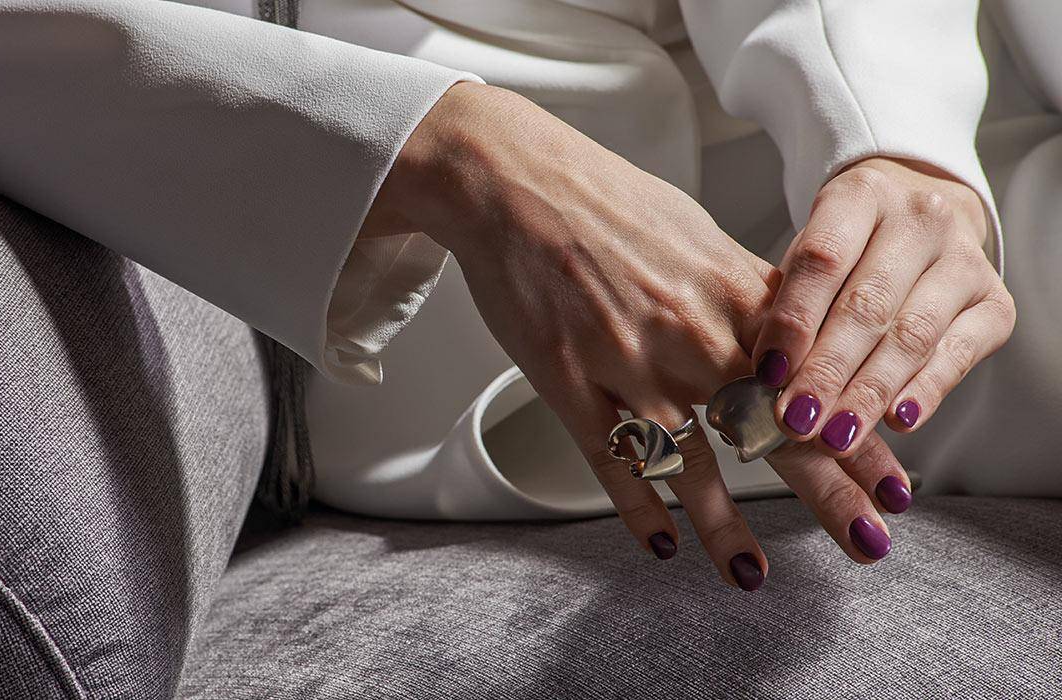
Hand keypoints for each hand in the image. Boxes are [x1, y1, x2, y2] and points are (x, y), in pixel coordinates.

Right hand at [365, 83, 907, 587]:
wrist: (513, 181)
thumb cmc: (603, 200)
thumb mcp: (696, 232)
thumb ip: (744, 291)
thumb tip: (787, 330)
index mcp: (728, 292)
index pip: (811, 380)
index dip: (857, 436)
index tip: (894, 483)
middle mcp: (688, 332)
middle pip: (768, 428)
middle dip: (826, 491)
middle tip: (868, 542)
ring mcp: (625, 361)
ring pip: (687, 460)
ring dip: (726, 525)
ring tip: (752, 576)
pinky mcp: (567, 380)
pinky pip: (610, 457)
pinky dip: (638, 506)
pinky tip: (662, 543)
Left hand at [752, 157, 1015, 464]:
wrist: (924, 217)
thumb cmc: (850, 244)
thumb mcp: (810, 251)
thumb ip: (790, 300)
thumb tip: (765, 376)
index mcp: (861, 194)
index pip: (822, 259)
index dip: (793, 321)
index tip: (768, 374)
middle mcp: (921, 219)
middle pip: (868, 305)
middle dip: (828, 372)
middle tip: (797, 419)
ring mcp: (964, 259)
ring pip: (912, 334)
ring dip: (869, 393)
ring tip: (835, 435)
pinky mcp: (996, 302)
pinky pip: (960, 353)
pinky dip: (925, 391)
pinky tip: (897, 420)